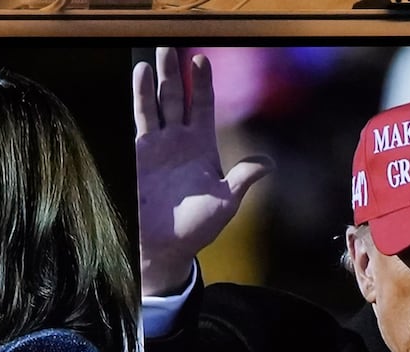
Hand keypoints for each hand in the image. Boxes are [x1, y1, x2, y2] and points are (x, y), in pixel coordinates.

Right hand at [133, 47, 273, 295]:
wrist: (164, 246)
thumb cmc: (197, 228)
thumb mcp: (226, 203)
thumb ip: (243, 179)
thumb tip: (269, 163)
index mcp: (203, 146)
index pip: (204, 105)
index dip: (204, 83)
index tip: (202, 59)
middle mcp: (180, 140)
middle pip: (179, 97)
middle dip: (176, 72)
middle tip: (172, 48)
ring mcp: (159, 145)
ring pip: (158, 104)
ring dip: (157, 80)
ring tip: (156, 56)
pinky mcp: (140, 154)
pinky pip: (141, 120)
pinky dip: (140, 98)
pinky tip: (140, 76)